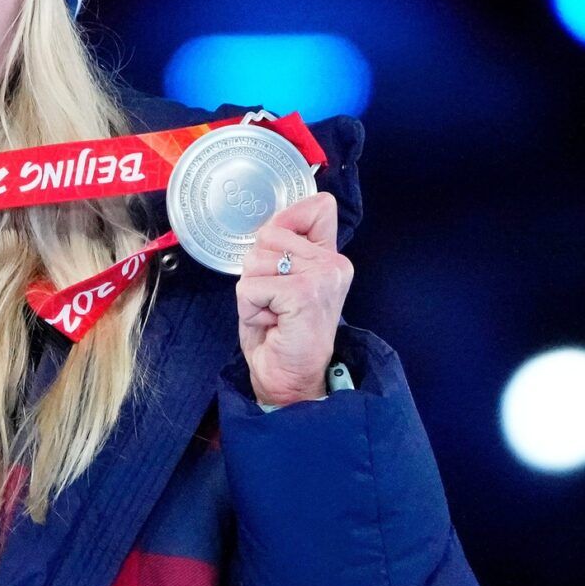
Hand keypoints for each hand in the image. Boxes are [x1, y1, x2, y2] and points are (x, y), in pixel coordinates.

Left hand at [234, 191, 350, 407]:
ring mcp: (322, 277)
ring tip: (273, 314)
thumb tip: (282, 217)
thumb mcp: (282, 280)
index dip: (283, 228)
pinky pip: (250, 287)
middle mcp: (334, 263)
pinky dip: (250, 308)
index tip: (282, 267)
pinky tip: (272, 324)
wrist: (289, 378)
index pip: (316, 207)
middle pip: (267, 235)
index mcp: (331, 256)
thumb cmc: (281, 333)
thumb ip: (287, 246)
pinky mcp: (304, 293)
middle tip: (274, 303)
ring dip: (252, 293)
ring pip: (255, 261)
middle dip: (256, 272)